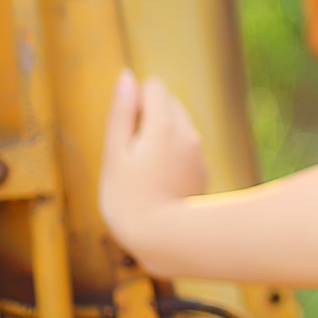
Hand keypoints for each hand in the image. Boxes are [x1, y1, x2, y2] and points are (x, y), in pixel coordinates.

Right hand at [99, 68, 207, 259]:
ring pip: (179, 127)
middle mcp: (188, 133)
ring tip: (145, 172)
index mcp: (164, 124)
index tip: (124, 132)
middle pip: (168, 104)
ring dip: (161, 137)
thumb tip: (126, 77)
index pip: (154, 86)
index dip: (134, 103)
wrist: (163, 240)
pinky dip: (172, 156)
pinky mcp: (202, 171)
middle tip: (131, 155)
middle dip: (148, 118)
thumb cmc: (127, 198)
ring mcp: (199, 153)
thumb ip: (121, 112)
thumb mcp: (114, 154)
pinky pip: (185, 149)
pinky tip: (160, 182)